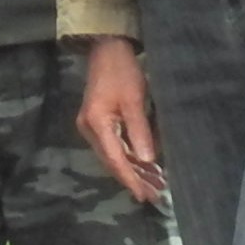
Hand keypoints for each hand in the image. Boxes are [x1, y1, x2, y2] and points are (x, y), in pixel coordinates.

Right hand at [77, 37, 164, 205]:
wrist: (107, 48)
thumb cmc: (122, 71)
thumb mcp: (134, 100)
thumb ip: (140, 131)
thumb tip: (148, 161)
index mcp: (96, 123)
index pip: (115, 159)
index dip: (131, 179)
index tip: (146, 195)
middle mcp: (89, 128)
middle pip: (112, 161)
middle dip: (134, 178)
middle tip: (155, 194)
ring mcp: (91, 125)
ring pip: (113, 155)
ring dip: (133, 169)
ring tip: (155, 183)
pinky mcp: (97, 121)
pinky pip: (113, 145)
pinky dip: (129, 156)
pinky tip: (144, 165)